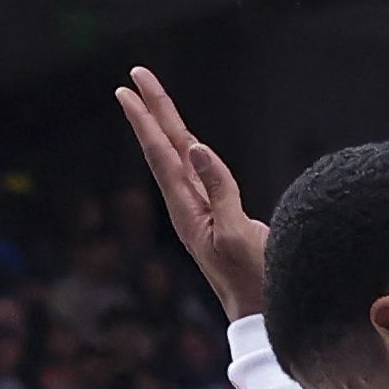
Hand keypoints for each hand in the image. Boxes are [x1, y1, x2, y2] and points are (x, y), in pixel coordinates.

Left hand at [116, 66, 267, 318]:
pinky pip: (199, 173)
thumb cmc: (252, 278)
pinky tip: (185, 141)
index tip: (127, 89)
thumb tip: (197, 148)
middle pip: (166, 147)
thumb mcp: (235, 234)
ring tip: (151, 99)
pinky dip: (189, 148)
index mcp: (187, 209)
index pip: (162, 153)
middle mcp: (188, 206)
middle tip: (135, 75)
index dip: (146, 119)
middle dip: (152, 109)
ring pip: (180, 158)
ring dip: (165, 125)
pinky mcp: (218, 216)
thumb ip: (218, 189)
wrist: (260, 313)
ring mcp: (202, 211)